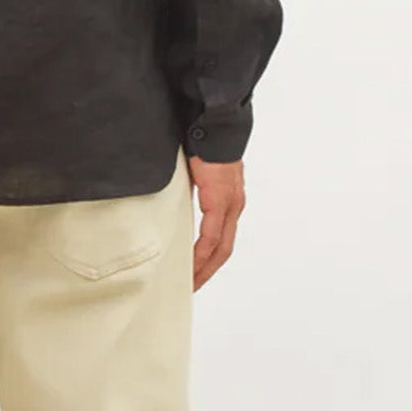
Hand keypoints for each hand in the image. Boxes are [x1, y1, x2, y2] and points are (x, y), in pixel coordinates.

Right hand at [188, 155, 244, 289]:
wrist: (216, 124)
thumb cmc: (205, 143)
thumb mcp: (198, 174)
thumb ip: (194, 192)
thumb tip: (177, 202)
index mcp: (229, 200)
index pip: (222, 238)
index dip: (210, 259)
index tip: (197, 273)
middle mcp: (234, 206)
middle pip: (224, 250)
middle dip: (208, 270)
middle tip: (192, 286)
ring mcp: (230, 205)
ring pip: (220, 247)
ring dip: (205, 267)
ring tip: (191, 282)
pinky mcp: (220, 201)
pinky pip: (212, 236)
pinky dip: (202, 253)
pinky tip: (193, 265)